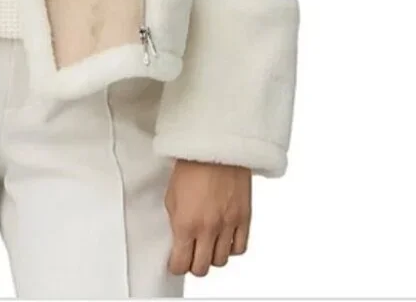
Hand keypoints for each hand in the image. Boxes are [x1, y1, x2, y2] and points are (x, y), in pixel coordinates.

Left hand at [165, 159, 250, 276]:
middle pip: (201, 268)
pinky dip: (231, 249)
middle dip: (193, 265)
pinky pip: (240, 248)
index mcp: (185, 223)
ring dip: (212, 257)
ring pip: (221, 261)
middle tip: (191, 256)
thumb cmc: (192, 164)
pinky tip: (225, 240)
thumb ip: (175, 220)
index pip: (180, 264)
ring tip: (208, 246)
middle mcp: (207, 229)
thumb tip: (178, 236)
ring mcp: (228, 225)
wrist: (216, 146)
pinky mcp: (244, 218)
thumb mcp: (171, 194)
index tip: (176, 262)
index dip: (176, 266)